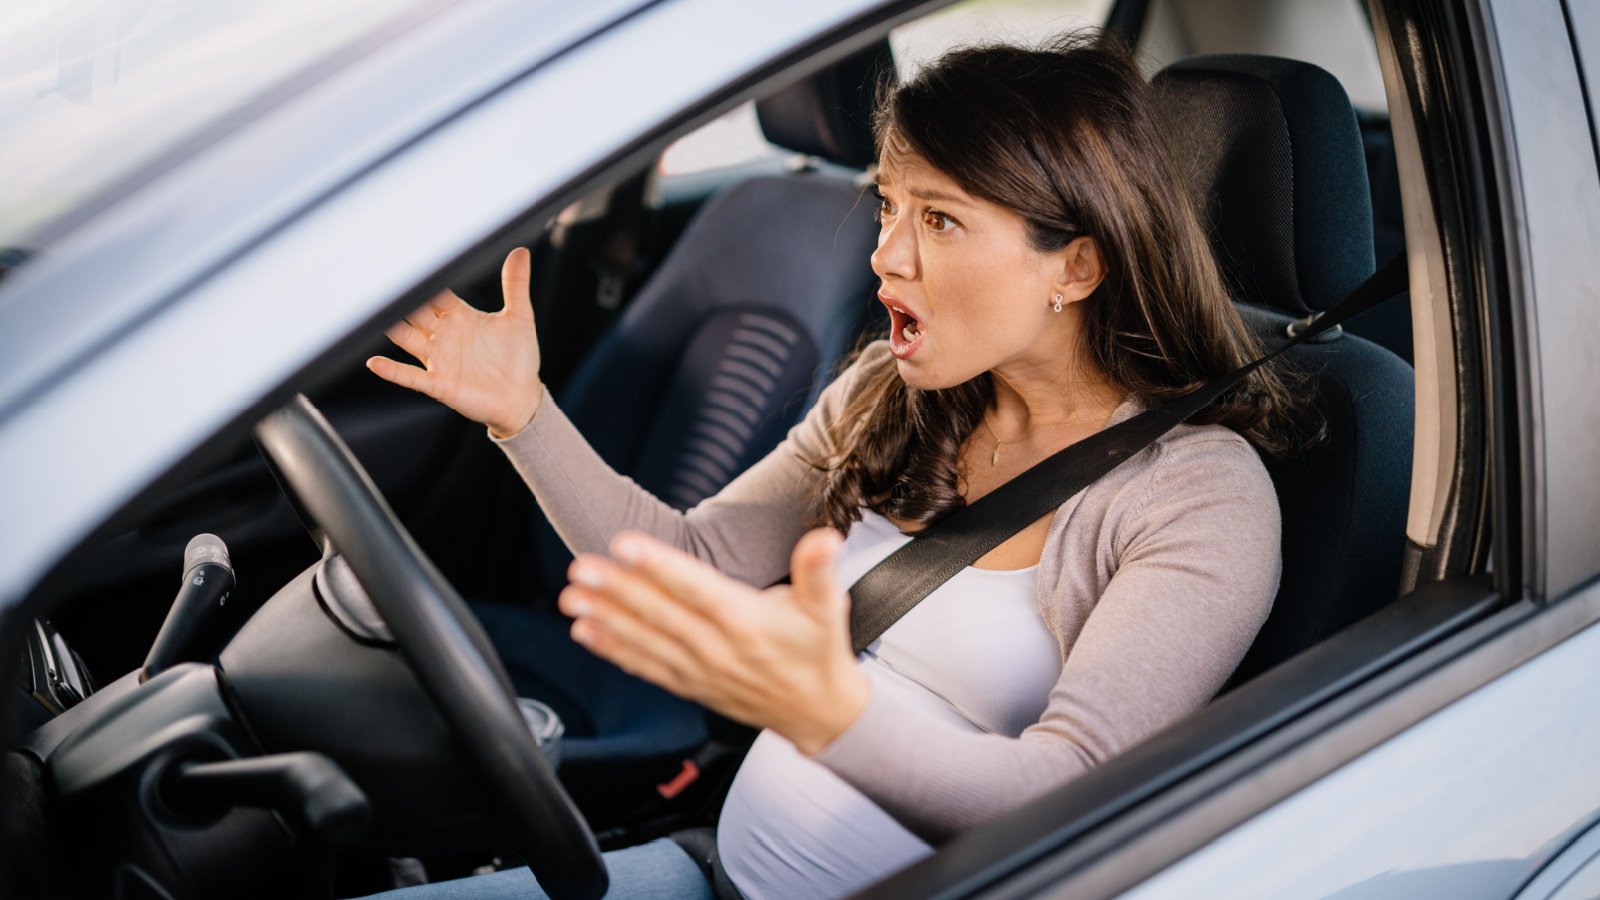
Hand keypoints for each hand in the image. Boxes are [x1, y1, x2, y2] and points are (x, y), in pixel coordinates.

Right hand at [367, 247, 543, 436]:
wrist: (522, 397)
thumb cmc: (519, 359)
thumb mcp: (520, 318)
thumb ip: (515, 285)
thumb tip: (521, 251)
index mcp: (459, 316)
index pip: (435, 293)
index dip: (422, 280)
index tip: (403, 262)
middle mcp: (443, 335)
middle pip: (414, 312)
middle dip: (399, 299)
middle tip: (377, 282)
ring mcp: (438, 359)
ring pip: (406, 338)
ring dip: (391, 328)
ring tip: (371, 316)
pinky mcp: (439, 384)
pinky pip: (410, 376)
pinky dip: (392, 370)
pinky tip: (375, 363)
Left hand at [559, 529, 869, 755]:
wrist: (817, 712)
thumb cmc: (819, 651)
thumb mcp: (828, 608)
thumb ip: (820, 571)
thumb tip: (825, 539)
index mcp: (746, 620)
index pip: (695, 588)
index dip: (659, 566)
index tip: (625, 545)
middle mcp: (717, 647)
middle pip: (659, 613)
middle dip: (617, 589)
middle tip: (581, 567)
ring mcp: (699, 669)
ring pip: (644, 640)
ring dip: (605, 617)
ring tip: (572, 598)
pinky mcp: (689, 685)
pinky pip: (645, 667)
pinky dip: (613, 650)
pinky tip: (585, 632)